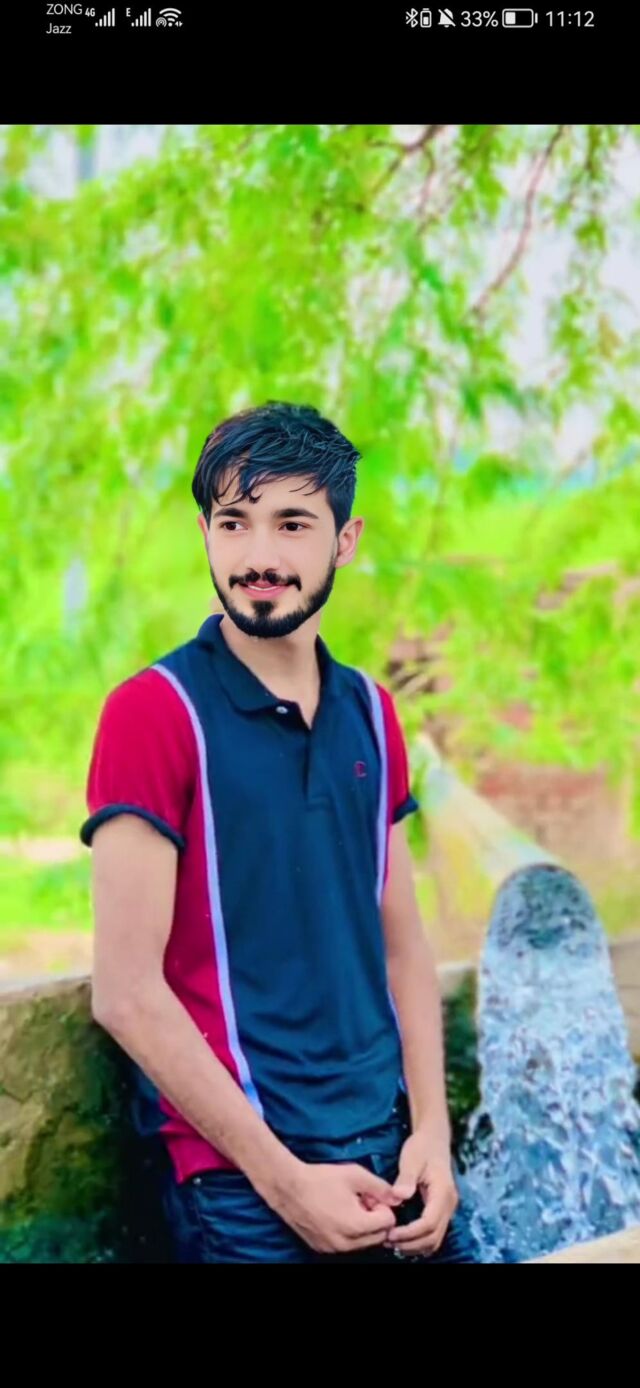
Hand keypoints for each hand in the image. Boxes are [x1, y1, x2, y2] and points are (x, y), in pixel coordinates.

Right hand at [272, 1160, 403, 1254]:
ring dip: (363, 1227)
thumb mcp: (355, 1175)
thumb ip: (380, 1187)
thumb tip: (398, 1198)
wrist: (288, 1188)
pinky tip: (337, 1215)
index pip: (388, 1223)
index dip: (382, 1206)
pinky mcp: (323, 1249)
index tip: (370, 1196)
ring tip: (348, 1207)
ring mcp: (333, 1248)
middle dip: (375, 1219)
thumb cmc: (321, 1179)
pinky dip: (349, 1233)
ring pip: (363, 1243)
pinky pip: (346, 1246)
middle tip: (361, 1201)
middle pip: (378, 1236)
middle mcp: (345, 1243)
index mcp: (356, 1225)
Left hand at [385, 1131, 458, 1256]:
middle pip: (433, 1236)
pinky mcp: (441, 1210)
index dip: (410, 1233)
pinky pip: (433, 1234)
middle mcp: (449, 1204)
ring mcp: (447, 1209)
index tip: (390, 1233)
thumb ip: (406, 1178)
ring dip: (415, 1246)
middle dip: (411, 1243)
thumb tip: (399, 1196)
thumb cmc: (422, 1147)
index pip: (429, 1222)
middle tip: (387, 1241)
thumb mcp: (412, 1158)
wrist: (434, 1139)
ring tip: (392, 1243)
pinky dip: (419, 1241)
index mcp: (443, 1192)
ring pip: (435, 1239)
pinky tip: (403, 1238)